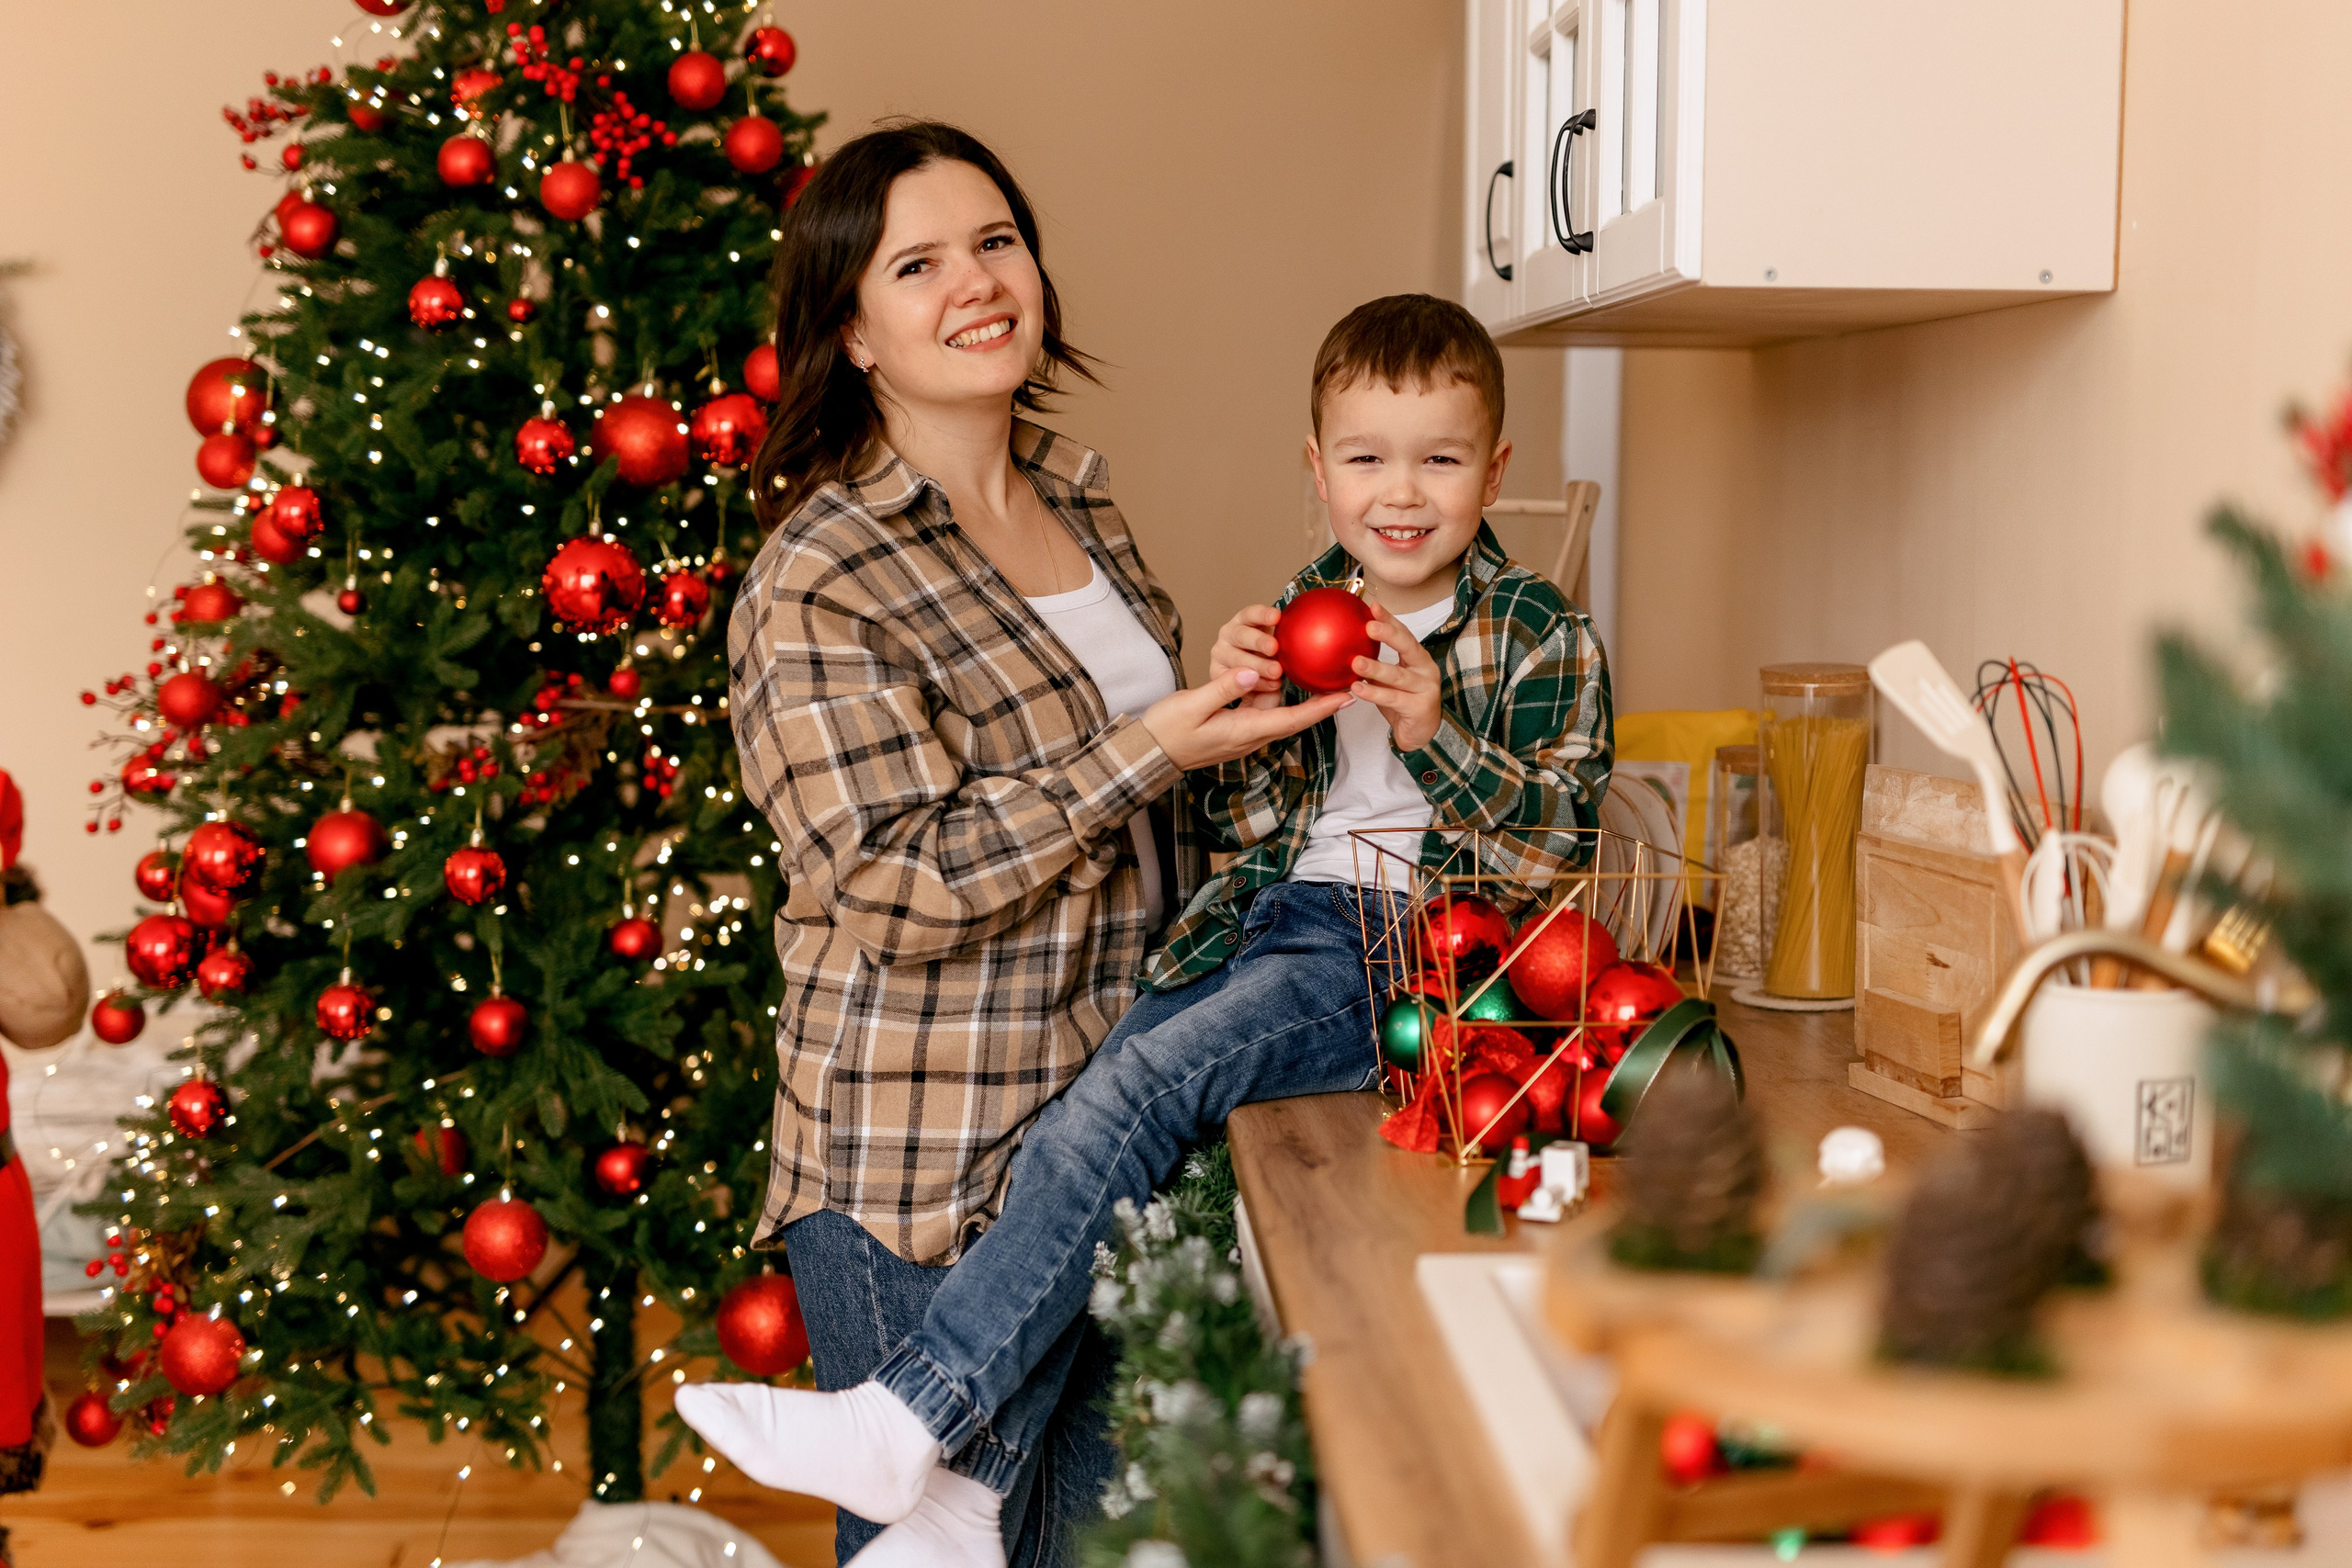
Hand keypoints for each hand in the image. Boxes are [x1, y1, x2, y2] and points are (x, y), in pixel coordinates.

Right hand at [1141, 669, 1350, 770]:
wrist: (1150, 752)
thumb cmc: (1167, 730)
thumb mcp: (1192, 705)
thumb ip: (1222, 688)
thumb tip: (1250, 673)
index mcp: (1243, 731)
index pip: (1292, 720)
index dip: (1321, 709)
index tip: (1347, 697)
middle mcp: (1250, 735)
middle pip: (1294, 718)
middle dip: (1320, 703)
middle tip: (1345, 682)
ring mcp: (1244, 733)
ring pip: (1281, 713)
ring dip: (1301, 698)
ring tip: (1323, 677)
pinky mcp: (1237, 728)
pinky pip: (1265, 711)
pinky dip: (1280, 697)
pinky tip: (1285, 680)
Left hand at [1207, 604, 1283, 710]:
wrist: (1265, 648)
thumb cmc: (1263, 678)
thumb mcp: (1262, 697)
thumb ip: (1266, 701)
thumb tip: (1276, 706)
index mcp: (1221, 676)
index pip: (1235, 682)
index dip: (1256, 685)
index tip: (1275, 686)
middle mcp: (1222, 654)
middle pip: (1236, 660)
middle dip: (1257, 666)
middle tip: (1275, 671)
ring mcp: (1231, 634)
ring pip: (1241, 636)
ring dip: (1258, 642)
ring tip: (1274, 648)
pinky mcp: (1243, 617)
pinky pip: (1251, 614)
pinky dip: (1263, 614)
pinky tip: (1276, 617)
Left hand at [1352, 604, 1443, 751]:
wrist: (1421, 733)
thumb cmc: (1403, 701)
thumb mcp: (1389, 679)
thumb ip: (1375, 663)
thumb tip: (1346, 645)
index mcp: (1418, 658)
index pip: (1404, 633)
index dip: (1389, 619)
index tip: (1373, 606)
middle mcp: (1426, 669)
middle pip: (1408, 647)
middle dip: (1389, 635)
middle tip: (1368, 626)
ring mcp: (1425, 688)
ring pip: (1397, 675)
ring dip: (1375, 668)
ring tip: (1355, 662)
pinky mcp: (1420, 707)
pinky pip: (1393, 698)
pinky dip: (1374, 693)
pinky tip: (1357, 688)